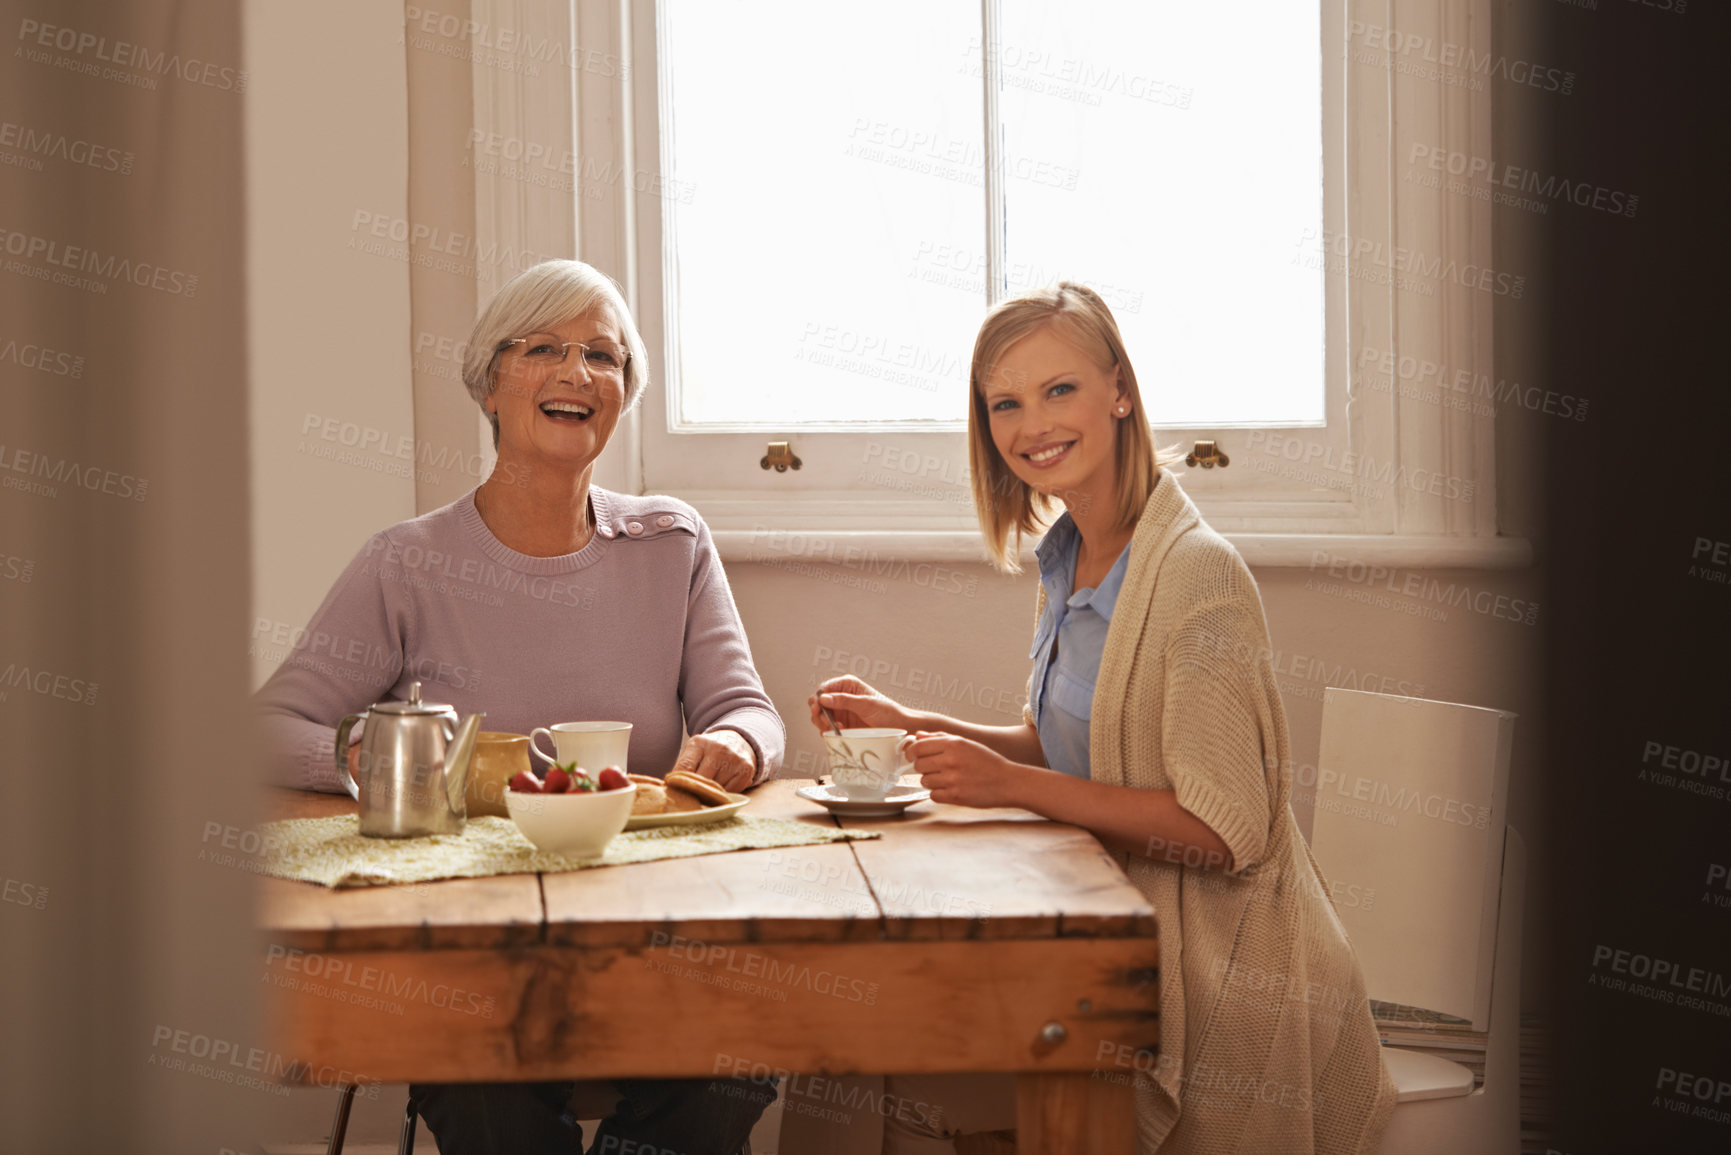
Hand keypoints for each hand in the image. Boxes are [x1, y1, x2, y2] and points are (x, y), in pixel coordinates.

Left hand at [673, 729, 756, 791]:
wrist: (737, 741)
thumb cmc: (708, 752)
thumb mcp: (693, 752)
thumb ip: (682, 768)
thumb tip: (669, 789)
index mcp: (699, 743)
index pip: (684, 768)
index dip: (677, 784)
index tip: (674, 792)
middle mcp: (718, 749)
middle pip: (700, 781)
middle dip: (694, 791)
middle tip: (690, 797)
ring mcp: (734, 759)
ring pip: (715, 789)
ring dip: (709, 794)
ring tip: (707, 791)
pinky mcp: (746, 770)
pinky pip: (730, 792)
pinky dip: (724, 794)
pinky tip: (722, 788)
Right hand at [808, 676, 912, 734]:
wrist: (899, 728)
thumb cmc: (888, 712)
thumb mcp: (866, 705)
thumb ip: (845, 701)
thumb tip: (823, 698)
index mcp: (848, 685)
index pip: (824, 688)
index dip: (818, 698)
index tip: (818, 709)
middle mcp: (842, 696)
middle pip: (818, 703)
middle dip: (819, 713)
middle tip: (826, 723)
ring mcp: (841, 711)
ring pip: (821, 716)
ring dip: (824, 723)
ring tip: (837, 728)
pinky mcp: (843, 724)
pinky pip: (827, 728)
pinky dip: (828, 731)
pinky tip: (837, 733)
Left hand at [905, 732, 1029, 809]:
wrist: (1008, 782)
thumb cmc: (987, 762)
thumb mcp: (966, 744)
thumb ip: (940, 738)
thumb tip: (918, 735)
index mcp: (953, 744)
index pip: (918, 747)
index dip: (912, 752)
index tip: (913, 756)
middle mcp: (951, 760)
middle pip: (919, 765)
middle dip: (924, 767)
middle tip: (937, 769)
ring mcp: (952, 779)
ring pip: (924, 781)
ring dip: (932, 781)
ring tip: (947, 779)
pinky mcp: (955, 796)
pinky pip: (933, 795)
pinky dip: (939, 794)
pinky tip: (951, 789)